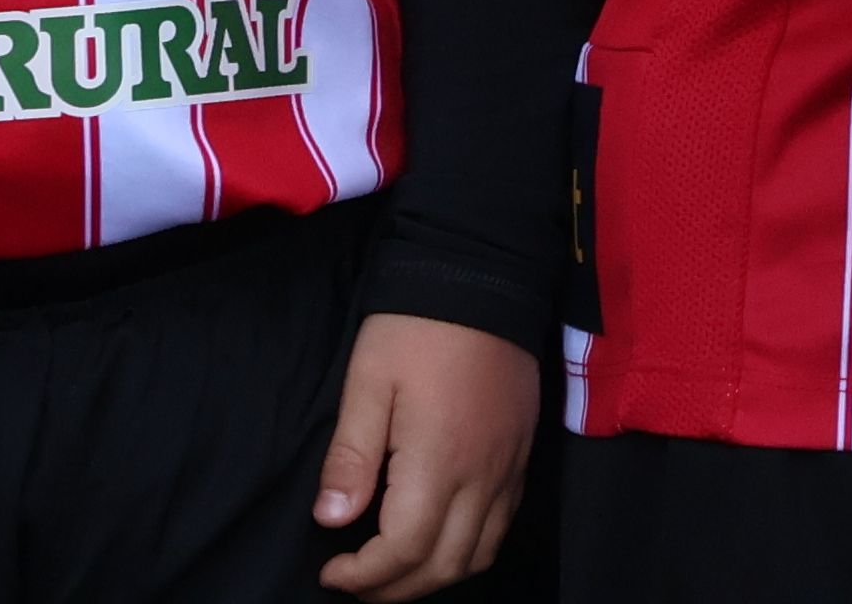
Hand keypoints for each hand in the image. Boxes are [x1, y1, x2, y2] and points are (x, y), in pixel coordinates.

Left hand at [310, 312, 534, 594]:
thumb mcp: (368, 383)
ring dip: (435, 575)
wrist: (484, 278)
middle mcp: (483, 472)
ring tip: (393, 571)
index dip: (363, 575)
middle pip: (446, 564)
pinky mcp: (522, 452)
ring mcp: (509, 464)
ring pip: (481, 552)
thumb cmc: (415, 330)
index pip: (404, 548)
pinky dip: (469, 548)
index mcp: (441, 459)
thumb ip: (351, 456)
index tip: (330, 570)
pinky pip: (503, 523)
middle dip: (394, 588)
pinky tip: (438, 536)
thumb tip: (333, 520)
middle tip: (354, 581)